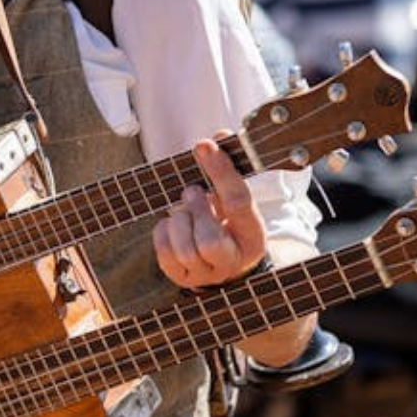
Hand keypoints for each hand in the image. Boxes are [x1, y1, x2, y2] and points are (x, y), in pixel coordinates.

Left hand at [153, 137, 266, 290]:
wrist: (224, 261)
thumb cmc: (227, 221)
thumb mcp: (233, 197)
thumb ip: (226, 168)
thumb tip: (219, 137)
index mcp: (253, 236)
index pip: (239, 202)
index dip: (220, 171)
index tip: (204, 145)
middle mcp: (233, 261)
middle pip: (210, 240)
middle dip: (196, 210)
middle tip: (193, 192)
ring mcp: (207, 275)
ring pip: (185, 249)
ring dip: (179, 221)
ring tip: (185, 210)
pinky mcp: (182, 279)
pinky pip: (164, 252)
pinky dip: (163, 232)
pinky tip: (174, 226)